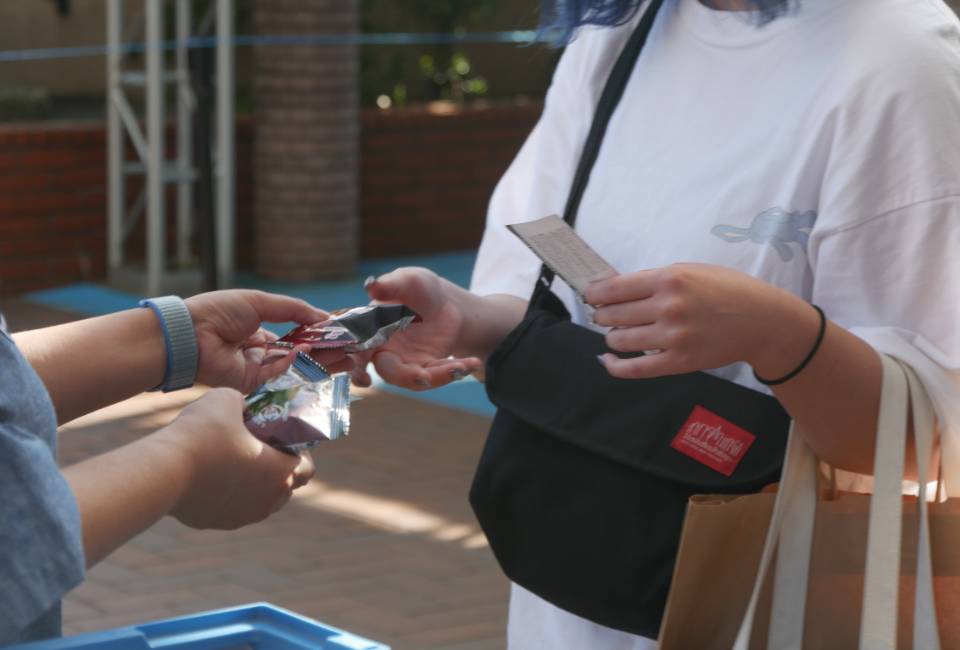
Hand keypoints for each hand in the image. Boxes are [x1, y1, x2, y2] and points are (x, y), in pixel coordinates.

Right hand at [160, 388, 314, 529]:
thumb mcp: (228, 399)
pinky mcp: (218, 523)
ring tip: (236, 462)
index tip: (282, 440)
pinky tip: (213, 476)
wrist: (163, 470)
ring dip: (255, 485)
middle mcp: (268, 501)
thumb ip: (243, 403)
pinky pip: (233, 508)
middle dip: (277, 469)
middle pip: (285, 487)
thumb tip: (240, 407)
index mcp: (281, 473)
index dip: (299, 452)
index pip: (307, 468)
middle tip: (258, 449)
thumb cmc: (203, 433)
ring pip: (260, 502)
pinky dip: (229, 495)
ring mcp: (243, 516)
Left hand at [185, 289, 350, 391]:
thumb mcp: (260, 302)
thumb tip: (323, 317)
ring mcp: (259, 370)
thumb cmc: (217, 311)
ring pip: (297, 367)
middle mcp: (261, 352)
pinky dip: (299, 364)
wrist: (189, 333)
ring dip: (322, 362)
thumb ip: (293, 309)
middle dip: (326, 353)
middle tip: (352, 350)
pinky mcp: (254, 384)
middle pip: (301, 355)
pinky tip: (313, 353)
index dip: (318, 335)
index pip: (296, 336)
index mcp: (260, 331)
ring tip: (348, 357)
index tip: (340, 334)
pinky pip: (283, 375)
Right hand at [351, 268, 482, 389]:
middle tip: (425, 378)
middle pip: (389, 372)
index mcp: (372, 330)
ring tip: (461, 367)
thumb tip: (371, 285)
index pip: (357, 352)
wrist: (444, 301)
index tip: (363, 380)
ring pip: (416, 379)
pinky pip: (437, 375)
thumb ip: (390, 285)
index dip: (355, 367)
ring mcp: (407, 362)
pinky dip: (455, 370)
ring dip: (439, 376)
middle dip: (407, 377)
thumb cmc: (419, 288)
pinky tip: (473, 362)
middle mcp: (386, 351)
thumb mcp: (408, 280)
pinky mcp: (428, 367)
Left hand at [586, 263, 819, 379]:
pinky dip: (615, 366)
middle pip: (613, 315)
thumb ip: (655, 279)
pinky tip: (608, 361)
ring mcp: (672, 337)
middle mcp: (668, 308)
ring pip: (619, 340)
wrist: (762, 321)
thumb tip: (616, 288)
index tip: (590, 295)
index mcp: (669, 280)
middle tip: (603, 315)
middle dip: (602, 315)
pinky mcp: (678, 362)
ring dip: (611, 337)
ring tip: (616, 333)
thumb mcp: (691, 271)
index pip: (614, 288)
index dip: (595, 293)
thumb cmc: (727, 291)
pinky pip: (635, 368)